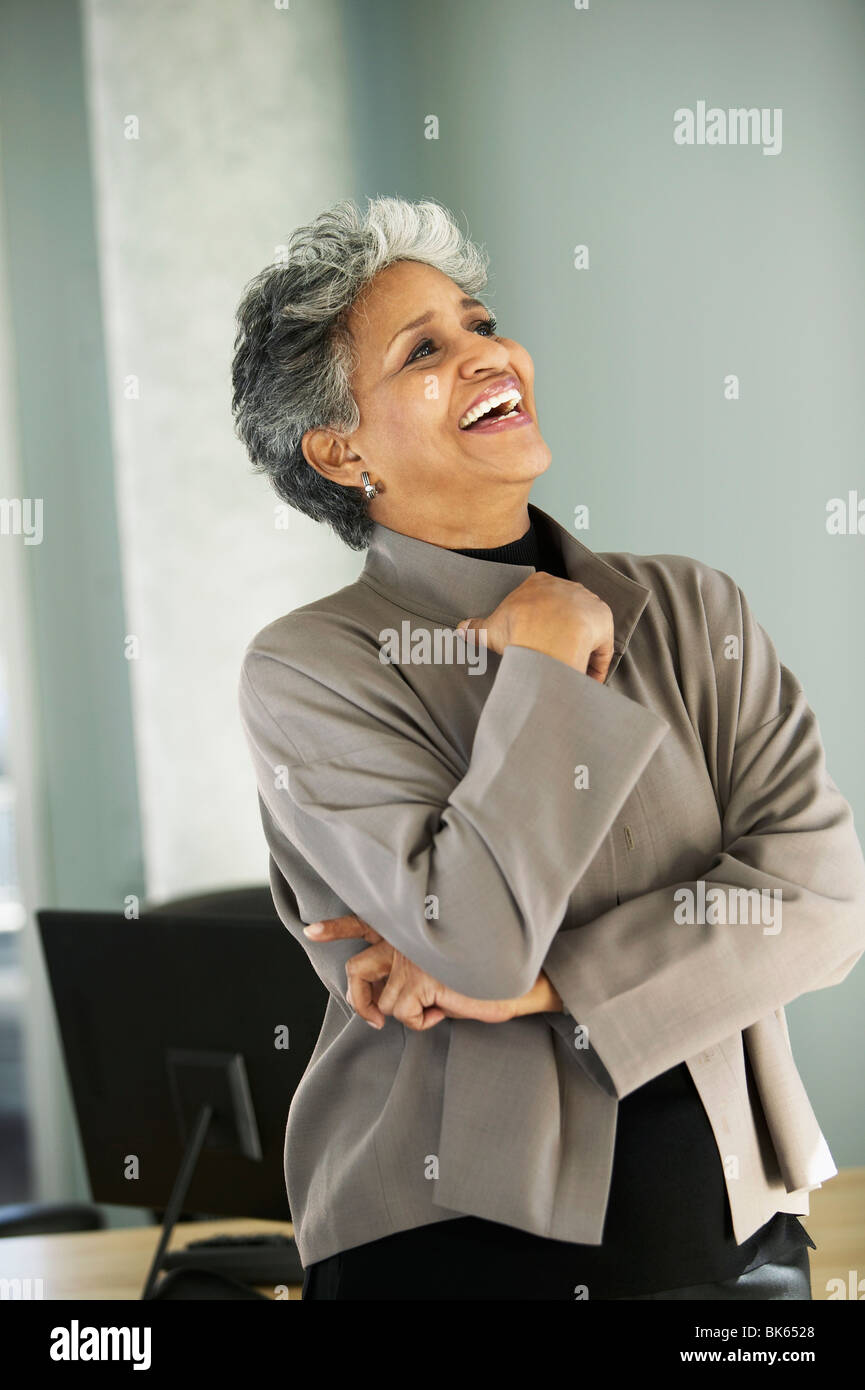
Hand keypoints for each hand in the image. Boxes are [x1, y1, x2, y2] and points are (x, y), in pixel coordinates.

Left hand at [303, 914, 561, 1028]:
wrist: (511, 980)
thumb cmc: (480, 975)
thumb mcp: (440, 966)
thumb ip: (412, 966)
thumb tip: (389, 993)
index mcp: (408, 929)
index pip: (365, 922)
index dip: (336, 927)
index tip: (311, 930)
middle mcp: (403, 940)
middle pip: (356, 967)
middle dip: (358, 997)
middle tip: (370, 1016)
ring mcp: (409, 959)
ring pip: (382, 1000)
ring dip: (406, 1013)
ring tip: (434, 1007)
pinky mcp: (417, 979)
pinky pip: (403, 1014)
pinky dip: (422, 1021)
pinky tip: (443, 1009)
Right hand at [457, 571, 613, 680]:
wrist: (545, 633)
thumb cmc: (517, 628)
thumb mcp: (490, 629)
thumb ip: (476, 628)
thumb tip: (459, 628)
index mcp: (540, 583)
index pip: (544, 599)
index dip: (541, 622)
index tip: (537, 640)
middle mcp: (567, 587)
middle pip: (568, 613)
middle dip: (564, 634)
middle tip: (555, 657)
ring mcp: (588, 602)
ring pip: (587, 629)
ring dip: (582, 649)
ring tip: (571, 672)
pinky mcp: (603, 621)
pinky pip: (601, 645)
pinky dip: (595, 662)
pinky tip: (586, 678)